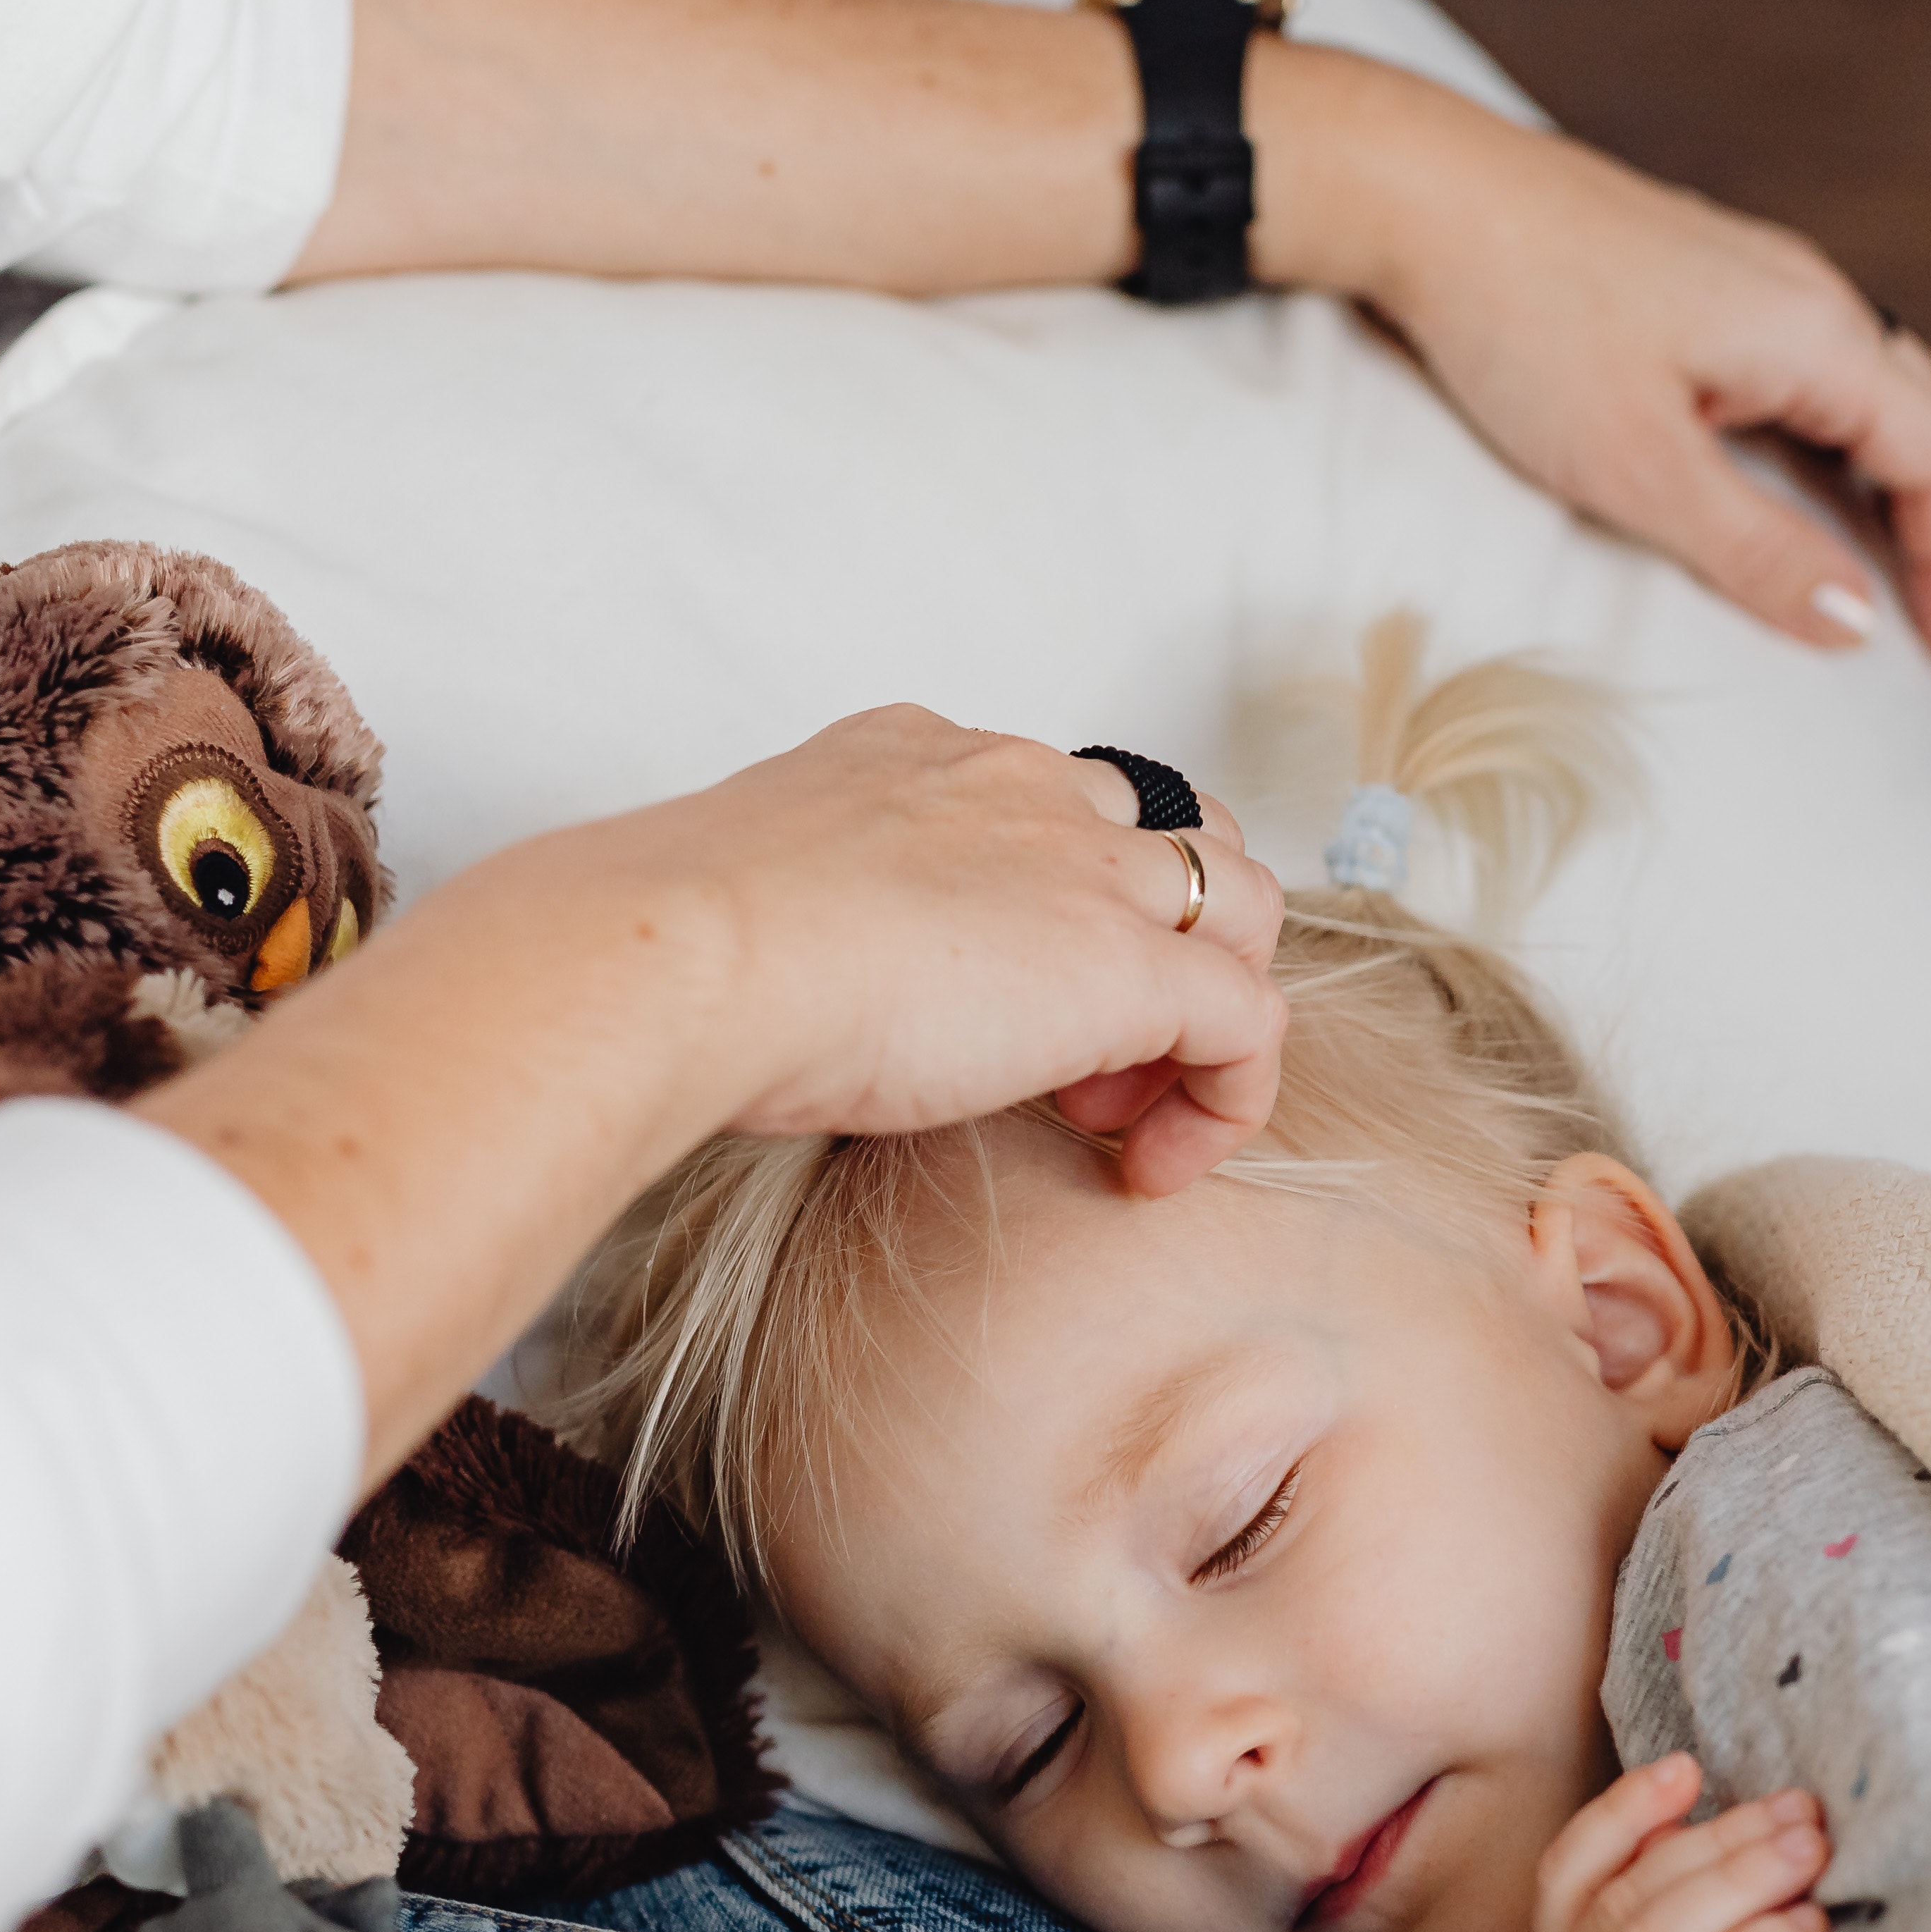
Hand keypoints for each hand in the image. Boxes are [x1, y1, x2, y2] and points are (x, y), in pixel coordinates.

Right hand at [575, 705, 1286, 1195]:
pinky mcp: (1127, 965)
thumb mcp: (754, 913)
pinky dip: (1225, 1099)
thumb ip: (805, 928)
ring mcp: (1086, 869)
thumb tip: (789, 1000)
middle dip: (1159, 941)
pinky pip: (1249, 1021)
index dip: (1058, 906)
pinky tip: (1149, 1168)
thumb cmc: (680, 956)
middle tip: (1079, 1067)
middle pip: (1173, 833)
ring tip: (1118, 1114)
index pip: (1052, 804)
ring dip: (1205, 1011)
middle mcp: (1021, 787)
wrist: (685, 958)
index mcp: (924, 763)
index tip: (995, 1005)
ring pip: (1240, 905)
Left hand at [1269, 54, 1930, 663]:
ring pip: (1866, 393)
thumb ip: (1756, 552)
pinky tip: (1794, 492)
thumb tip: (1853, 621)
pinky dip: (1827, 447)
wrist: (1425, 198)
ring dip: (1888, 486)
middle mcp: (1808, 295)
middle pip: (1923, 419)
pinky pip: (1803, 374)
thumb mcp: (1641, 471)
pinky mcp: (1701, 284)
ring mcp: (1756, 281)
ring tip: (1883, 576)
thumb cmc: (1522, 320)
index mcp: (1818, 334)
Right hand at [1530, 1754, 1838, 1931]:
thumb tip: (1735, 1806)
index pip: (1562, 1886)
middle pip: (1614, 1906)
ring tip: (1810, 1854)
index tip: (1690, 1768)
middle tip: (1799, 1815)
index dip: (1619, 1817)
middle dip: (1711, 1843)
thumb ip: (1708, 1913)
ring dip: (1733, 1883)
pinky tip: (1809, 1929)